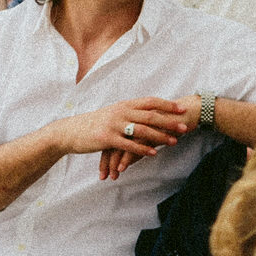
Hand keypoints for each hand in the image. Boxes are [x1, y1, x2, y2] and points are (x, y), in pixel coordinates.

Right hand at [61, 98, 187, 176]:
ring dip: (160, 136)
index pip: (150, 102)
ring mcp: (113, 125)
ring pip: (141, 130)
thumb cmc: (95, 124)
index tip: (182, 109)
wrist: (70, 132)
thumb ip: (130, 112)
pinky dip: (142, 149)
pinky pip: (128, 144)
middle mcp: (120, 112)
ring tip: (174, 142)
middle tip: (185, 127)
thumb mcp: (114, 113)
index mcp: (124, 105)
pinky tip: (153, 153)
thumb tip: (150, 111)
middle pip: (150, 116)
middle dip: (169, 121)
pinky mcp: (107, 138)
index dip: (167, 105)